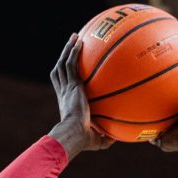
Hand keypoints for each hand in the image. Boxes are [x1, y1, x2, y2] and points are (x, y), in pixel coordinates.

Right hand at [48, 33, 112, 159]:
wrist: (74, 133)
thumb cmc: (83, 140)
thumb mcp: (97, 138)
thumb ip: (106, 136)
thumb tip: (118, 138)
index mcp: (67, 102)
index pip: (62, 85)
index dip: (64, 76)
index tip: (69, 68)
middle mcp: (64, 92)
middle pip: (60, 70)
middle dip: (64, 56)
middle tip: (71, 46)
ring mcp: (67, 87)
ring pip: (64, 63)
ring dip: (68, 49)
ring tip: (74, 37)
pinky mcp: (72, 85)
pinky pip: (72, 64)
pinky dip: (74, 52)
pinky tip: (79, 41)